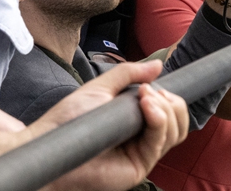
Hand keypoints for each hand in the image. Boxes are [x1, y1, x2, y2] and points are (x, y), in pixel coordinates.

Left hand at [35, 60, 188, 190]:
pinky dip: (159, 121)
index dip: (171, 98)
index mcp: (136, 121)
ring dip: (166, 110)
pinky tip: (147, 108)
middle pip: (179, 121)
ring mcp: (142, 153)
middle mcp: (143, 138)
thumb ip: (128, 74)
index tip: (154, 86)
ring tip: (146, 98)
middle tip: (148, 92)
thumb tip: (157, 65)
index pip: (171, 111)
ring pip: (175, 132)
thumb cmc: (68, 120)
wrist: (51, 144)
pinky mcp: (138, 166)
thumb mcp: (101, 88)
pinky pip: (160, 143)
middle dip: (171, 102)